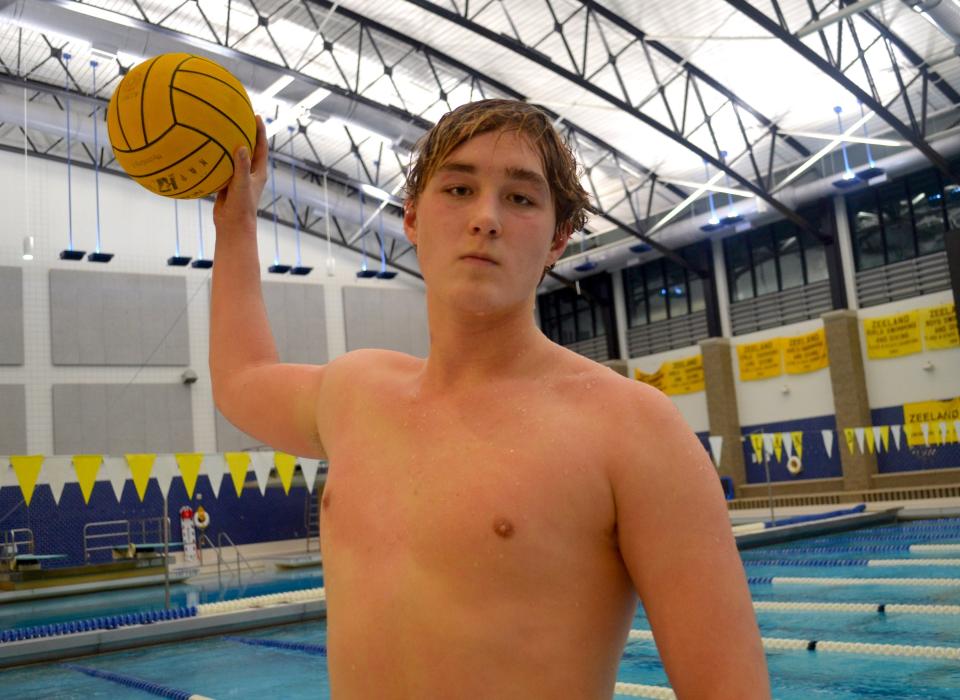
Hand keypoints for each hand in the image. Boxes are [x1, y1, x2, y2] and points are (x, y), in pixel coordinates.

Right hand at [213, 115, 267, 232]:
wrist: (232, 226)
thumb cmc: (241, 207)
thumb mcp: (241, 184)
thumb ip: (241, 166)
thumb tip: (241, 146)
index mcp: (259, 172)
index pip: (261, 147)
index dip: (260, 131)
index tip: (256, 115)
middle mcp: (250, 173)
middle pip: (249, 148)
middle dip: (244, 133)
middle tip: (237, 116)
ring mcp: (238, 178)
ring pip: (233, 157)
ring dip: (228, 144)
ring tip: (219, 128)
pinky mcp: (227, 183)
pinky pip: (220, 167)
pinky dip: (214, 158)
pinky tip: (203, 149)